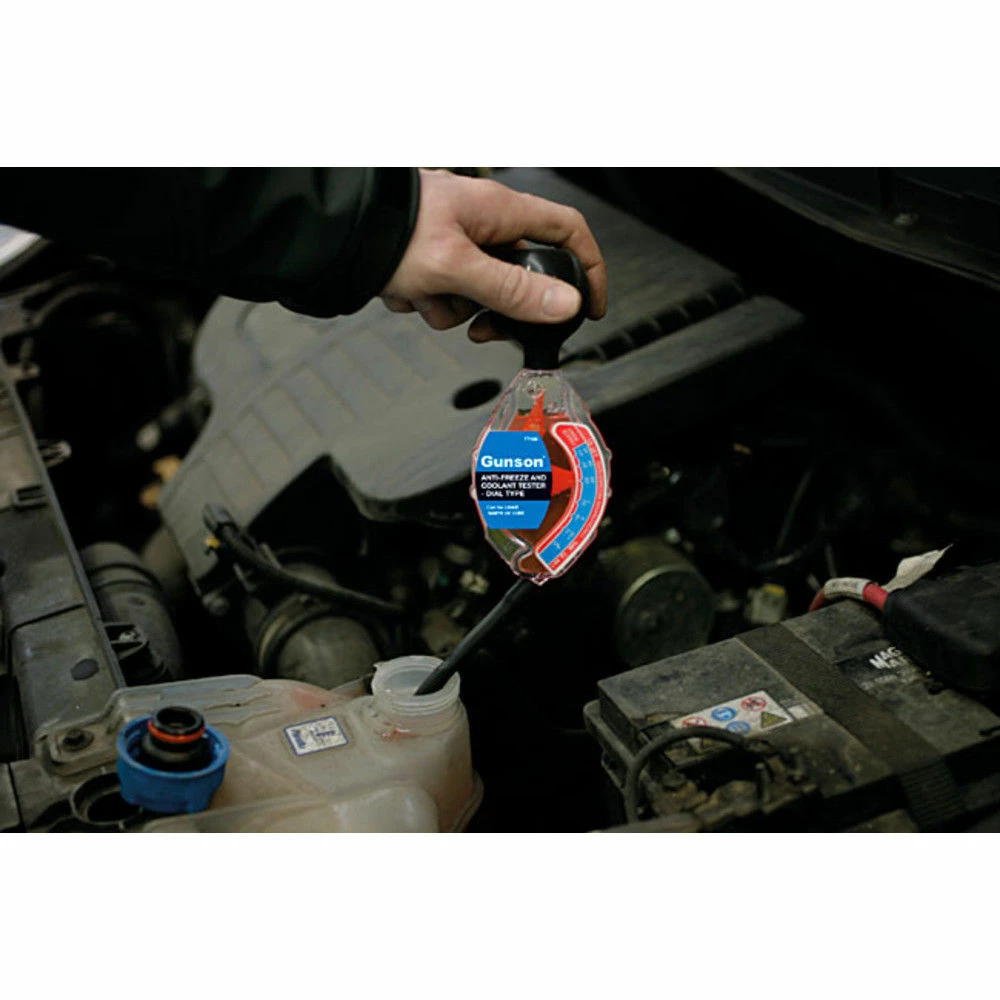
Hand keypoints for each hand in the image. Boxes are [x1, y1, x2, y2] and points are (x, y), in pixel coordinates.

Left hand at [381, 169, 606, 341]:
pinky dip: (426, 301)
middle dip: (497, 307)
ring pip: (477, 294)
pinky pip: (445, 294)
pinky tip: (404, 292)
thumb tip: (565, 305)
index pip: (568, 231)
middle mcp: (482, 223)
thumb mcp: (458, 267)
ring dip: (451, 307)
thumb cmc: (391, 232)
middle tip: (482, 327)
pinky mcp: (430, 259)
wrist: (334, 232)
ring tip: (423, 294)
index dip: (588, 268)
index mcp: (500, 210)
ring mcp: (455, 242)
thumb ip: (513, 290)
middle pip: (518, 277)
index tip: (589, 308)